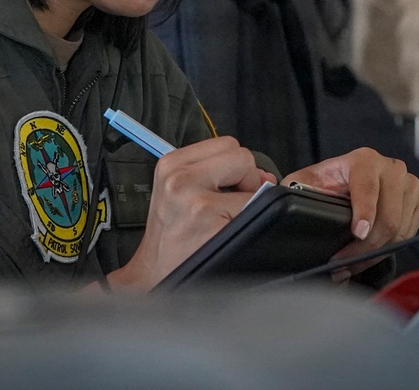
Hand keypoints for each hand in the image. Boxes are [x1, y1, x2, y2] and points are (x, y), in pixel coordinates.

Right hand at [106, 136, 274, 291]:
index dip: (235, 167)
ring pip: (253, 181)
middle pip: (242, 156)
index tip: (226, 187)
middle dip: (245, 179)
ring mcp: (196, 201)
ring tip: (225, 219)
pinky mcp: (211, 222)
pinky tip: (228, 233)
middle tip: (227, 205)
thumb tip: (263, 175)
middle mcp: (180, 178)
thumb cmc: (172, 234)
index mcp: (171, 164)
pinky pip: (254, 209)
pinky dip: (251, 220)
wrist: (155, 274)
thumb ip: (218, 172)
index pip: (227, 144)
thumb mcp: (180, 190)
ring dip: (248, 201)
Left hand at [282, 148, 418, 278]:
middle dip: (365, 247)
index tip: (357, 234)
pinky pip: (408, 234)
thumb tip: (286, 198)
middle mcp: (391, 168)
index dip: (364, 213)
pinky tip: (368, 257)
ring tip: (351, 266)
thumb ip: (295, 187)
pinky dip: (388, 250)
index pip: (368, 188)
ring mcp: (408, 185)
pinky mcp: (417, 201)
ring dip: (375, 254)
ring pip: (399, 230)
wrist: (348, 180)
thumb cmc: (327, 183)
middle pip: (388, 217)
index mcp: (364, 160)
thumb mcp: (306, 181)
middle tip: (343, 266)